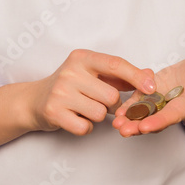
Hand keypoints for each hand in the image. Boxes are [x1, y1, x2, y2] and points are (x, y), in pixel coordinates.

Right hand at [25, 49, 155, 135]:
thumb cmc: (70, 86)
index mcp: (82, 57)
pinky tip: (75, 118)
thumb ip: (120, 76)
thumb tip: (150, 75)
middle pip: (111, 96)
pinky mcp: (54, 112)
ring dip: (97, 116)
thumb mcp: (91, 73)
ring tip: (82, 108)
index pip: (115, 64)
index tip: (151, 88)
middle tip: (95, 100)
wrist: (33, 100)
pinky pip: (85, 127)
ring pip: (100, 113)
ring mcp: (60, 92)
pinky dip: (85, 127)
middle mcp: (70, 72)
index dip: (136, 77)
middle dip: (110, 104)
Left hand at [111, 56, 184, 137]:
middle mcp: (172, 107)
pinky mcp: (149, 96)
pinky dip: (126, 110)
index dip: (161, 121)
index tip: (146, 127)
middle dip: (140, 127)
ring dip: (130, 122)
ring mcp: (159, 103)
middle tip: (125, 131)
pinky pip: (137, 105)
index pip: (174, 114)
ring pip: (144, 116)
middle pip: (156, 120)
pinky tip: (116, 114)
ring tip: (117, 126)